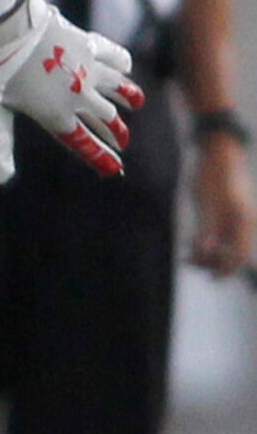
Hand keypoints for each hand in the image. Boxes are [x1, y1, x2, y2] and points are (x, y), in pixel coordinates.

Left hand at [0, 0, 142, 183]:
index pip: (83, 143)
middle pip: (104, 118)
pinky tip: (126, 68)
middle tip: (123, 141)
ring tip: (137, 104)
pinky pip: (113, 56)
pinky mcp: (89, 46)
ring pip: (117, 88)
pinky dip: (122, 63)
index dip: (100, 158)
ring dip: (128, 97)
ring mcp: (88, 70)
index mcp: (57, 114)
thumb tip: (1, 179)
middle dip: (115, 132)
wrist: (11, 28)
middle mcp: (79, 95)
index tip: (116, 169)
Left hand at [188, 138, 255, 276]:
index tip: (210, 277)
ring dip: (209, 255)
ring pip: (227, 247)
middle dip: (214, 262)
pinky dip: (208, 244)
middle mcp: (244, 224)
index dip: (226, 268)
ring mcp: (237, 221)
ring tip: (188, 256)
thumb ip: (207, 228)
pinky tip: (193, 245)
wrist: (219, 156)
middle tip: (189, 260)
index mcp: (244, 221)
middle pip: (234, 254)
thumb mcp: (206, 203)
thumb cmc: (213, 177)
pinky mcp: (228, 218)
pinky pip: (222, 237)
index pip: (240, 254)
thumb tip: (207, 252)